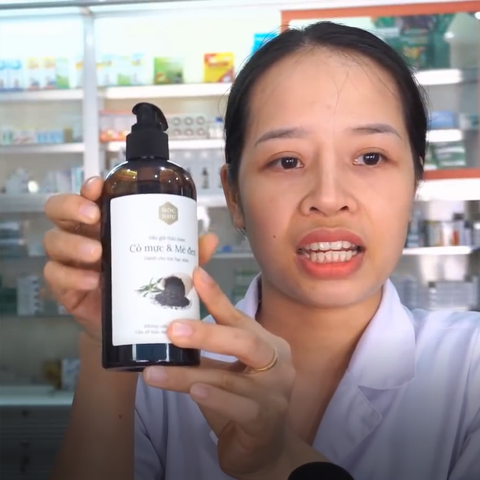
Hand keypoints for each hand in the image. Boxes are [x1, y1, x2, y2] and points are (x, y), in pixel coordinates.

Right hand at [43, 176, 217, 343]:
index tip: (99, 186)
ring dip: (73, 244)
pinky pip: (55, 276)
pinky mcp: (65, 287)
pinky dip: (71, 277)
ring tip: (96, 255)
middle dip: (72, 207)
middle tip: (94, 216)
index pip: (89, 196)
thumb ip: (185, 253)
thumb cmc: (146, 283)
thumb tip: (210, 238)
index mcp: (106, 223)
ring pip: (54, 242)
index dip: (89, 187)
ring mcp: (70, 261)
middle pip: (59, 210)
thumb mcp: (167, 265)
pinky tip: (90, 282)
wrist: (131, 322)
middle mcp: (83, 235)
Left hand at [143, 268, 323, 479]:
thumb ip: (208, 351)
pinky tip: (195, 392)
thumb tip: (167, 326)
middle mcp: (278, 363)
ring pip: (229, 377)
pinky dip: (215, 398)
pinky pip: (238, 406)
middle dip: (207, 333)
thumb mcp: (227, 369)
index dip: (217, 297)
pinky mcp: (266, 420)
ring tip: (154, 372)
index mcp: (268, 344)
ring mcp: (275, 393)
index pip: (239, 318)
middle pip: (244, 341)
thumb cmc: (241, 401)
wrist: (264, 448)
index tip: (195, 275)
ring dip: (187, 374)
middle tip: (172, 329)